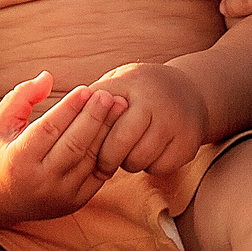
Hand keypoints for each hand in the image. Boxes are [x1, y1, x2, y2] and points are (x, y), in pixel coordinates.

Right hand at [0, 72, 125, 224]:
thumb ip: (21, 96)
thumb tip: (48, 77)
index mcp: (17, 162)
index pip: (48, 130)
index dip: (69, 108)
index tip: (85, 89)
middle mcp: (40, 183)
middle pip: (74, 146)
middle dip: (94, 118)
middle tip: (109, 95)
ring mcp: (59, 196)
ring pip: (89, 160)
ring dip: (107, 132)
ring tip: (120, 107)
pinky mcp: (74, 202)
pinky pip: (97, 174)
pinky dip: (108, 151)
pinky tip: (117, 129)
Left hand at [87, 62, 209, 173]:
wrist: (191, 90)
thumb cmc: (140, 91)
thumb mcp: (118, 82)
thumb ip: (91, 99)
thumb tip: (59, 120)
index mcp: (131, 84)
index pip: (100, 116)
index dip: (89, 136)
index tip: (82, 148)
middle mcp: (155, 101)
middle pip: (120, 144)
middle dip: (107, 159)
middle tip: (102, 163)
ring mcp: (175, 122)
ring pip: (139, 159)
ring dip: (128, 163)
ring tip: (128, 153)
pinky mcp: (189, 143)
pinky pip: (159, 167)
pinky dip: (151, 166)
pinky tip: (149, 154)